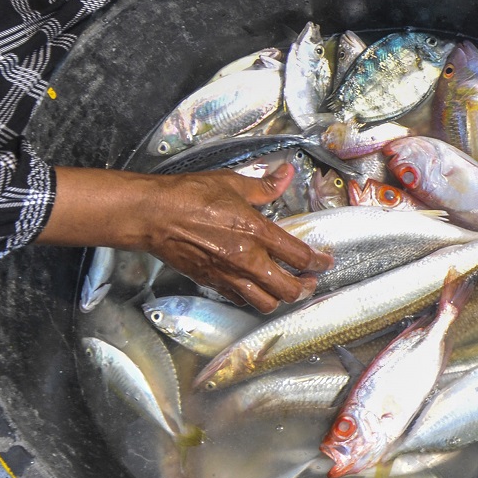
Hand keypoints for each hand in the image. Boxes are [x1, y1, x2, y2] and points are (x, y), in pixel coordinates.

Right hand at [37, 164, 332, 312]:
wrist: (151, 215)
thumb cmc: (189, 195)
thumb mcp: (232, 183)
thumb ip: (264, 186)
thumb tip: (286, 174)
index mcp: (256, 232)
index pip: (299, 255)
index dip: (318, 262)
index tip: (325, 261)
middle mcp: (246, 260)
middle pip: (288, 290)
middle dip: (305, 287)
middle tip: (310, 280)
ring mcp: (228, 275)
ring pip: (265, 303)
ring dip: (280, 299)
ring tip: (286, 289)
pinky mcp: (211, 283)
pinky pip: (239, 299)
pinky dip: (252, 297)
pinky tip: (256, 288)